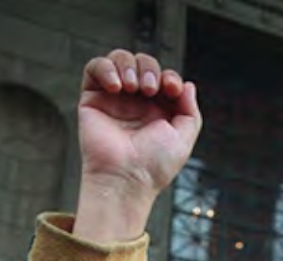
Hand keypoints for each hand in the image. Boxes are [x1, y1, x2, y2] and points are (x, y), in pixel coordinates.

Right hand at [74, 49, 200, 242]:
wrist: (126, 179)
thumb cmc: (154, 166)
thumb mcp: (184, 139)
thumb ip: (190, 111)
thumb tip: (187, 85)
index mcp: (158, 110)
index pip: (164, 78)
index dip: (170, 76)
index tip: (172, 89)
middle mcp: (136, 103)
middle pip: (143, 63)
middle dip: (150, 69)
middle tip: (149, 90)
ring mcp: (114, 99)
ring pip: (120, 59)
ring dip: (129, 66)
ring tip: (133, 87)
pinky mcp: (92, 99)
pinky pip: (95, 67)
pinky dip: (106, 68)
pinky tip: (116, 86)